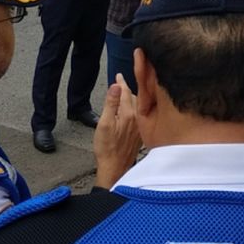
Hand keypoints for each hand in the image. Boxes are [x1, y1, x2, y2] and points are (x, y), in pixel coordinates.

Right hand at [93, 73, 141, 188]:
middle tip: (120, 83)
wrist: (114, 167)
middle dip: (127, 89)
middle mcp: (138, 119)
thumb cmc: (106, 148)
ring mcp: (140, 126)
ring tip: (124, 94)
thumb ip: (111, 103)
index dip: (121, 82)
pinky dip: (134, 108)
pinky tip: (129, 110)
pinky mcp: (140, 133)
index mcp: (129, 114)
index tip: (118, 76)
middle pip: (134, 97)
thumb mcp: (104, 123)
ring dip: (131, 98)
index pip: (126, 92)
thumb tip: (116, 86)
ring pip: (137, 106)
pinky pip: (139, 115)